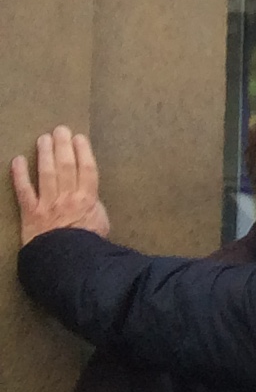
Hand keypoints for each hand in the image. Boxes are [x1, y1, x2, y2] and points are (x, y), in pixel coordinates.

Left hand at [12, 130, 107, 246]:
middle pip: (66, 167)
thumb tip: (90, 197)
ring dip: (45, 154)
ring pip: (46, 174)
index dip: (83, 152)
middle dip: (63, 146)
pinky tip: (18, 161)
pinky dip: (19, 175)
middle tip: (60, 130)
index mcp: (87, 199)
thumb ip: (94, 207)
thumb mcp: (102, 223)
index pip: (86, 169)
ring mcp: (47, 203)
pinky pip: (24, 191)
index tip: (79, 137)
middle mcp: (67, 197)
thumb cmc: (89, 244)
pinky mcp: (30, 212)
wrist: (68, 261)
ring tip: (43, 139)